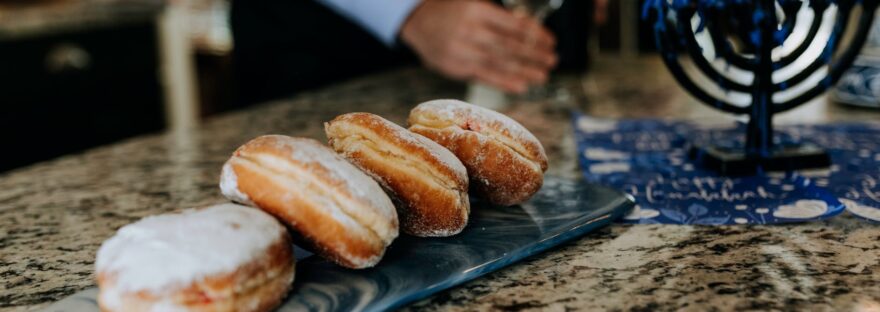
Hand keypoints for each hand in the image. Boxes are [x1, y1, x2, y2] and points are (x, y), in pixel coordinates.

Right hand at [400, 0, 556, 93]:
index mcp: (476, 10)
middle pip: (508, 46)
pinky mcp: (455, 67)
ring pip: (498, 63)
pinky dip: (504, 82)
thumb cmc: (452, 12)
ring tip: (542, 75)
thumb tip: (529, 30)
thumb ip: (498, 17)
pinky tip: (521, 85)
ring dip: (524, 71)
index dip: (534, 34)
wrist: (418, 22)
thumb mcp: (474, 4)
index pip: (512, 25)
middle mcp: (469, 30)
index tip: (550, 41)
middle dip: (533, 55)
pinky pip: (484, 76)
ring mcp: (461, 51)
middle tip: (552, 60)